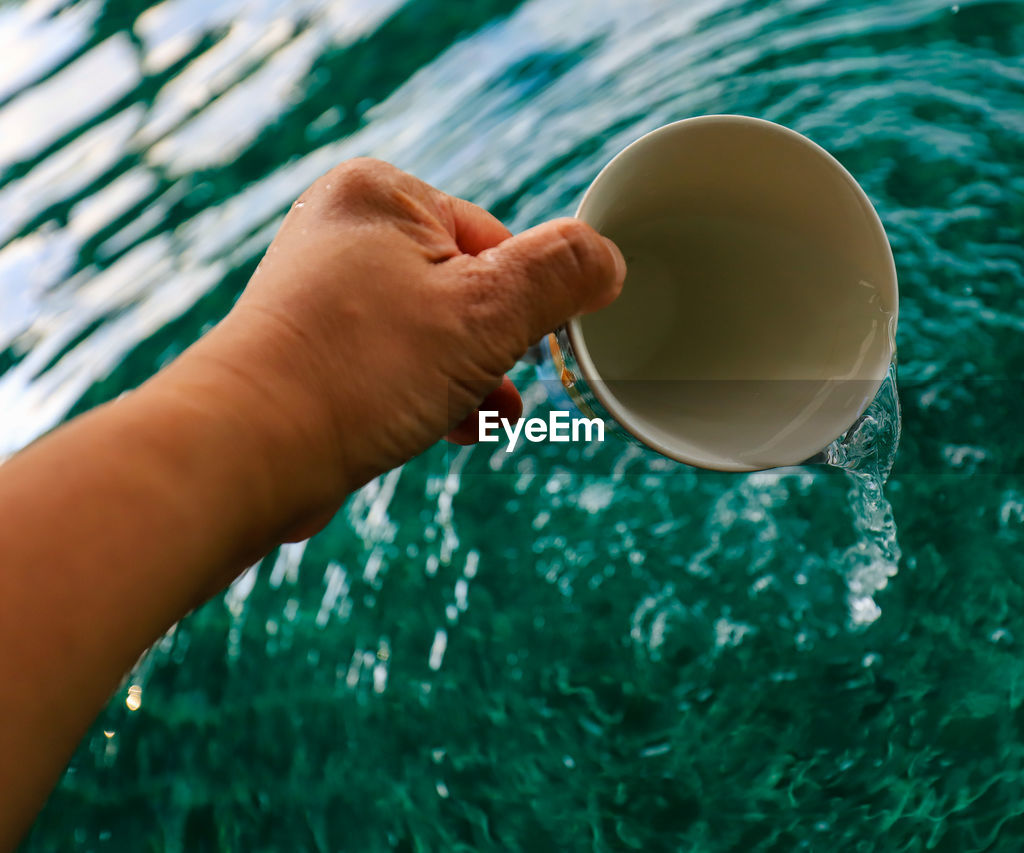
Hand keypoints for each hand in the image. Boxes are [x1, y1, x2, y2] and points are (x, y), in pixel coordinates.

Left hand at [169, 157, 624, 536]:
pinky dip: (426, 388)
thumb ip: (560, 275)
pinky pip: (393, 355)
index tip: (526, 349)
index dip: (525, 302)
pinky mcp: (311, 343)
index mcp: (382, 193)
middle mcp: (343, 227)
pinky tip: (446, 429)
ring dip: (469, 375)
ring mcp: (321, 287)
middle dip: (496, 346)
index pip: (497, 237)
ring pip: (432, 326)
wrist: (250, 449)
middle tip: (501, 384)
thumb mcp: (488, 313)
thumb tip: (606, 258)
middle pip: (466, 283)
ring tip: (479, 416)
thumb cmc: (364, 371)